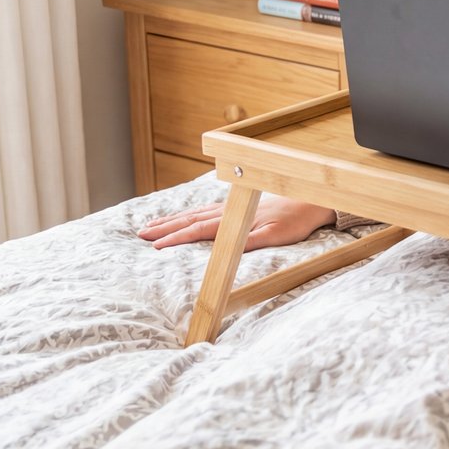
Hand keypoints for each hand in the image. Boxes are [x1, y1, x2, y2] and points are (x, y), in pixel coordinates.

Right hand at [138, 193, 336, 250]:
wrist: (308, 199)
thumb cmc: (294, 221)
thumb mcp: (276, 236)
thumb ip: (251, 241)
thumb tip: (227, 248)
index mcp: (234, 221)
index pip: (198, 230)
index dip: (176, 238)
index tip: (155, 245)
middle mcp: (227, 212)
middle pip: (189, 220)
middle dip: (164, 227)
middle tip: (140, 234)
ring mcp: (229, 207)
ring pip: (193, 213)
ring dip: (171, 219)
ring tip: (150, 225)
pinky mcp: (234, 206)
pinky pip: (203, 209)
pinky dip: (187, 213)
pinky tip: (180, 216)